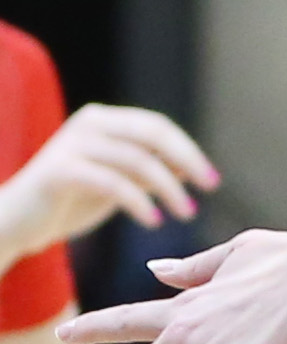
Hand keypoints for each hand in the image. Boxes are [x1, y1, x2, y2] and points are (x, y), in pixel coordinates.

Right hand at [0, 104, 217, 266]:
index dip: (188, 150)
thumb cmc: (69, 201)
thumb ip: (147, 170)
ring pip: (136, 159)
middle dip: (187, 161)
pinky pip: (111, 182)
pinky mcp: (59, 170)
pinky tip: (154, 222)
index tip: (211, 181)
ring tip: (185, 213)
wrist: (16, 222)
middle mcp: (89, 123)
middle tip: (208, 188)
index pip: (157, 127)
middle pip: (152, 134)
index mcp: (105, 121)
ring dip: (168, 188)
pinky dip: (138, 202)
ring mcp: (72, 143)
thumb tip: (190, 165)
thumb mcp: (117, 182)